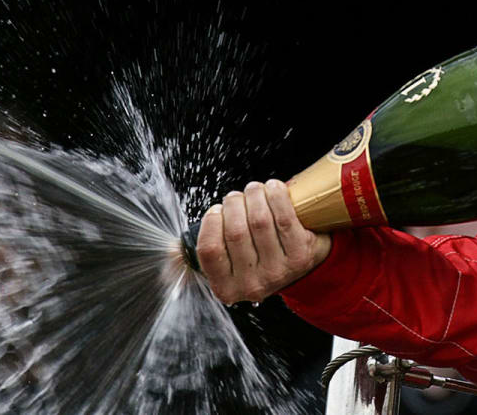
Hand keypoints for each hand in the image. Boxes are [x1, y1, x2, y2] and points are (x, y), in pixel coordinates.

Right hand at [194, 179, 331, 304]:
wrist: (305, 264)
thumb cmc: (258, 256)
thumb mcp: (229, 265)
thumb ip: (205, 255)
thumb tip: (171, 251)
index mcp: (227, 288)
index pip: (209, 249)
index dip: (211, 221)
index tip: (217, 210)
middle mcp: (253, 285)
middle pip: (236, 231)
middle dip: (233, 203)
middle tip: (237, 197)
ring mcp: (279, 272)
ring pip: (259, 220)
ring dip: (253, 194)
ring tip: (254, 190)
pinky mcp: (301, 256)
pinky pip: (284, 217)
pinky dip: (276, 195)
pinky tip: (272, 188)